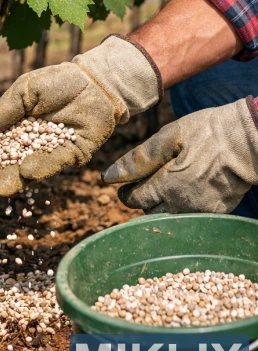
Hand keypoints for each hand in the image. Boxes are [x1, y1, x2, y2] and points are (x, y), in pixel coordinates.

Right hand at [0, 36, 159, 198]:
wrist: (94, 79)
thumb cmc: (56, 82)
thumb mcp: (24, 91)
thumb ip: (4, 112)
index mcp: (16, 128)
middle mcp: (32, 144)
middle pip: (10, 164)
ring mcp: (52, 151)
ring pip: (30, 168)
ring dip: (15, 179)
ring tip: (0, 188)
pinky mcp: (74, 154)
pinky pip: (56, 162)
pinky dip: (41, 168)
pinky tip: (26, 172)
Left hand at [102, 97, 257, 213]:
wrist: (253, 138)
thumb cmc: (209, 132)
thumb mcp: (169, 137)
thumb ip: (138, 159)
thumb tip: (108, 176)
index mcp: (167, 186)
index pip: (134, 200)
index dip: (127, 191)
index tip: (127, 183)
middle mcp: (183, 205)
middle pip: (150, 212)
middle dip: (143, 200)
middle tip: (147, 183)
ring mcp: (202, 211)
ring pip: (170, 218)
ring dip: (162, 206)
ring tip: (166, 186)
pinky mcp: (217, 212)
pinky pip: (191, 217)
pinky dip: (183, 208)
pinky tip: (187, 190)